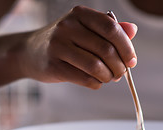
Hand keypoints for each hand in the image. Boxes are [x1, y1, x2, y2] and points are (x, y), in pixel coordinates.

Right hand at [20, 5, 137, 88]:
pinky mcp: (53, 65)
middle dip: (119, 66)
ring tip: (108, 78)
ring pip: (96, 66)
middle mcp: (68, 26)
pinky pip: (84, 79)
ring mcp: (58, 46)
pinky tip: (95, 81)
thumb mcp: (85, 29)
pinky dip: (96, 83)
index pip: (111, 29)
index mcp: (80, 14)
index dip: (126, 47)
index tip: (132, 60)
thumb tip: (133, 30)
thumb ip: (109, 29)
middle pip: (106, 50)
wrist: (30, 52)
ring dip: (108, 77)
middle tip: (121, 73)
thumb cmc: (65, 41)